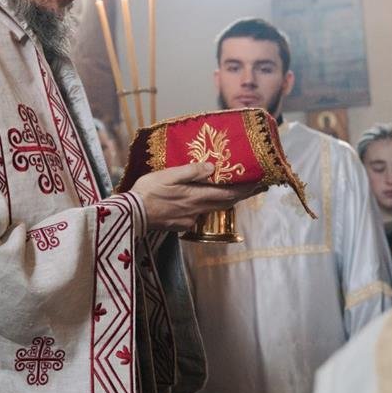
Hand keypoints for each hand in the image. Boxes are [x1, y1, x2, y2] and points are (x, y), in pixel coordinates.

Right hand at [131, 162, 263, 230]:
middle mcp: (197, 210)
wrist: (131, 215)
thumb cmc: (147, 192)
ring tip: (233, 191)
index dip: (245, 189)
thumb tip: (213, 167)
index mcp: (196, 196)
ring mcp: (189, 220)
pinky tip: (202, 201)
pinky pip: (199, 214)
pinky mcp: (181, 225)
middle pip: (225, 203)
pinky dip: (206, 206)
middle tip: (254, 186)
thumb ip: (191, 171)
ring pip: (213, 209)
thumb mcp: (168, 175)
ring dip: (225, 200)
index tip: (260, 183)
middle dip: (241, 195)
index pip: (228, 193)